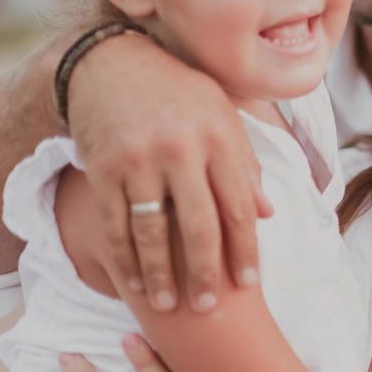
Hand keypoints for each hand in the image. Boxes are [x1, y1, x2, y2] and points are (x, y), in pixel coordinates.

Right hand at [67, 31, 272, 314]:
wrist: (112, 63)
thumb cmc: (180, 93)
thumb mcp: (223, 116)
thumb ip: (245, 165)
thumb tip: (268, 213)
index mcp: (220, 139)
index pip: (239, 208)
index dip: (246, 250)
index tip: (250, 283)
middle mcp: (182, 150)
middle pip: (200, 227)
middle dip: (206, 273)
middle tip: (208, 308)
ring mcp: (140, 161)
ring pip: (154, 232)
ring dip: (161, 275)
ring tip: (169, 305)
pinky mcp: (104, 169)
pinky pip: (115, 224)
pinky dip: (125, 258)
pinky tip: (133, 283)